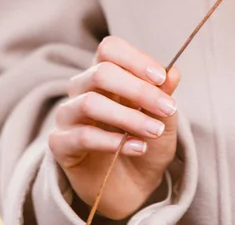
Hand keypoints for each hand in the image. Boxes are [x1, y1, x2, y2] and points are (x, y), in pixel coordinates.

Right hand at [49, 36, 179, 219]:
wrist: (134, 185)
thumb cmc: (146, 140)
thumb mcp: (163, 117)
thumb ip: (164, 94)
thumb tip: (173, 72)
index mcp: (106, 72)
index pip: (110, 49)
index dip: (135, 59)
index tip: (161, 78)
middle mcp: (82, 87)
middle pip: (101, 73)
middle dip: (138, 90)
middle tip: (167, 108)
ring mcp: (68, 114)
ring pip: (89, 103)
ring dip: (128, 117)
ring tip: (154, 131)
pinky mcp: (60, 143)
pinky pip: (81, 136)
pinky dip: (112, 141)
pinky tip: (137, 147)